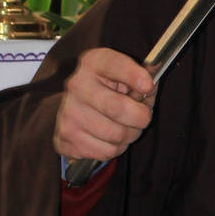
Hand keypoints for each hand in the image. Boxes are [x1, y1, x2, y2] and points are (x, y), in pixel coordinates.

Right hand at [53, 47, 155, 164]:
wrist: (72, 106)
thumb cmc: (107, 89)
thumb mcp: (124, 75)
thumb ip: (142, 78)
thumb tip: (149, 89)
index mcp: (93, 63)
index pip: (115, 65)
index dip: (135, 76)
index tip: (148, 85)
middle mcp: (77, 85)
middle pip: (119, 109)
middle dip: (140, 117)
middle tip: (142, 117)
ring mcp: (68, 113)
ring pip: (116, 136)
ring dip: (128, 136)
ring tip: (124, 127)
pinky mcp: (65, 138)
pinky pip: (105, 152)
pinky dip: (114, 149)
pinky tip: (108, 138)